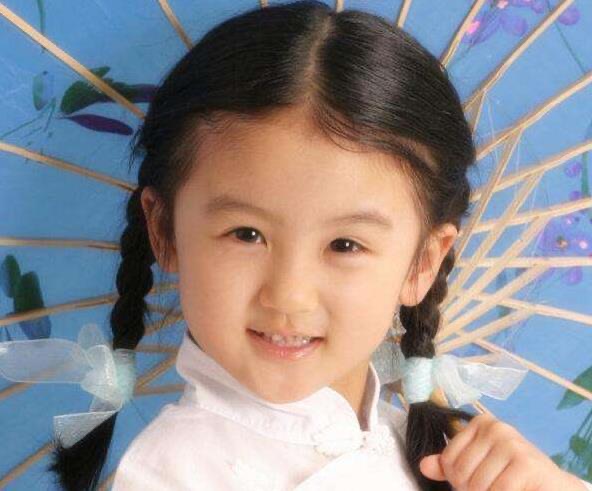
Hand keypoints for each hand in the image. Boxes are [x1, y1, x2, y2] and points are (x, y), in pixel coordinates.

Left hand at [419, 412, 586, 490]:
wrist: (552, 485)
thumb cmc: (511, 474)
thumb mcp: (478, 465)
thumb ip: (450, 465)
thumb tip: (423, 466)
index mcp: (480, 424)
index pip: (447, 460)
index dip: (457, 479)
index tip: (477, 478)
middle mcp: (495, 427)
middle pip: (460, 473)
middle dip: (471, 489)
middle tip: (491, 487)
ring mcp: (511, 442)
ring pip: (478, 484)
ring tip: (502, 488)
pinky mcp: (526, 463)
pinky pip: (499, 490)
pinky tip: (514, 490)